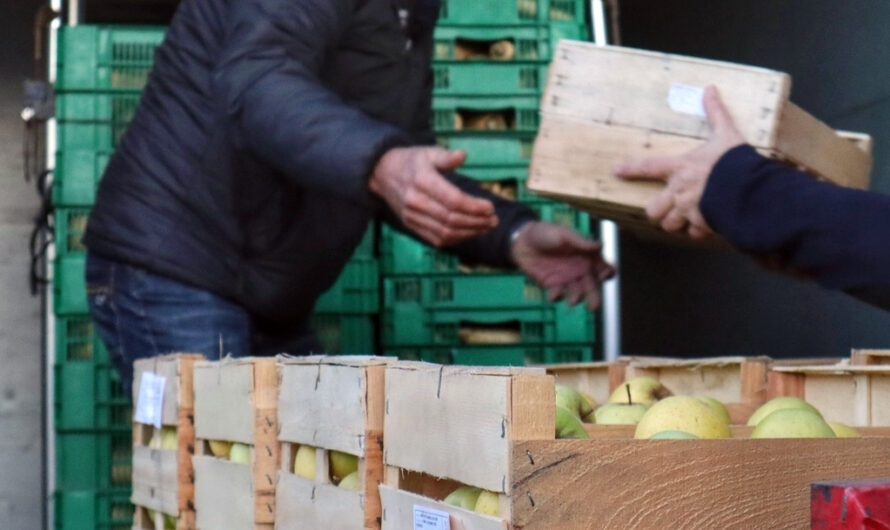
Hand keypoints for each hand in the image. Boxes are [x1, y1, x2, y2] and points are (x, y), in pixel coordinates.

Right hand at [370, 146, 497, 246]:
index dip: (474, 207)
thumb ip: (446, 156)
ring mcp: (412, 216)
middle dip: (476, 222)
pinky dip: (456, 239)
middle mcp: (415, 201)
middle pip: (451, 219)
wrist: (383, 173)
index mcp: (422, 181)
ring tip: (486, 227)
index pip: (453, 200)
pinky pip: (436, 239)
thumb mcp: (428, 152)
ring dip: (469, 233)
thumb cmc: (412, 161)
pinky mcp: (411, 225)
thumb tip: (462, 155)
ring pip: (445, 232)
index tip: (491, 207)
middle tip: (493, 220)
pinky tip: (470, 233)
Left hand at [511, 221, 615, 309]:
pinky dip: (557, 296)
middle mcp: (580, 269)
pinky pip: (558, 295)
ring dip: (577, 298)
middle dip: (595, 297)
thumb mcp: (563, 234)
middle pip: (593, 286)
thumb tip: (600, 245)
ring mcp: (566, 279)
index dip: (607, 274)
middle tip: (593, 306)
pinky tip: (553, 294)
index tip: (602, 276)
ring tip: (572, 301)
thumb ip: (580, 241)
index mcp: (587, 256)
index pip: (604, 268)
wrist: (521, 241)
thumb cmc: (545, 233)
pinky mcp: (552, 285)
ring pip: (577, 293)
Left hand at [614, 85, 745, 238]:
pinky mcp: (703, 224)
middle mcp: (679, 191)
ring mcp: (689, 210)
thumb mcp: (725, 133)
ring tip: (684, 218)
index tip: (617, 172)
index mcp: (680, 168)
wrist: (749, 187)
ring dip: (675, 222)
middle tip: (664, 207)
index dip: (631, 169)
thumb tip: (710, 89)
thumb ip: (716, 113)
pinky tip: (705, 225)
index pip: (649, 167)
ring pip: (669, 225)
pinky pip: (694, 233)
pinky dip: (698, 231)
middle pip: (652, 210)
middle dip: (656, 211)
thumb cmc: (734, 160)